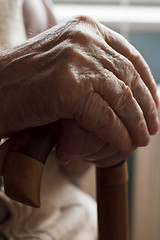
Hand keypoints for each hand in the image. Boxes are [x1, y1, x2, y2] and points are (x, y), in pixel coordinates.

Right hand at [0, 16, 158, 169]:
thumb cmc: (26, 83)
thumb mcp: (66, 65)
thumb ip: (94, 68)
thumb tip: (124, 88)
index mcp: (85, 30)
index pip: (130, 56)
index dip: (148, 83)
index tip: (154, 105)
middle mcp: (83, 39)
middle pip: (130, 78)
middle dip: (146, 107)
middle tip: (151, 129)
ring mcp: (76, 62)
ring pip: (122, 99)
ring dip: (135, 124)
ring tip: (140, 141)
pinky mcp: (69, 88)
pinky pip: (105, 117)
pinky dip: (117, 134)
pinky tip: (123, 145)